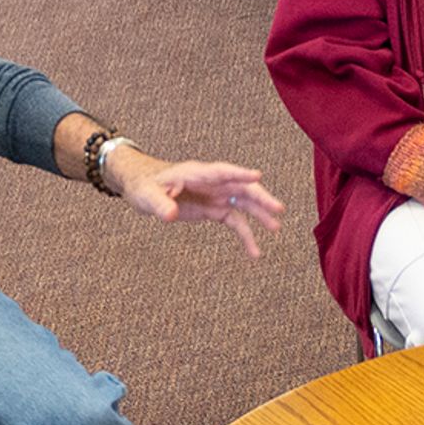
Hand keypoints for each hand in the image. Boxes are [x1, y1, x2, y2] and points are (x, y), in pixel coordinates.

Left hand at [108, 150, 284, 260]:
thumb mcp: (147, 196)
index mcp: (196, 174)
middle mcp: (211, 183)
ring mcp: (216, 196)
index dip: (239, 173)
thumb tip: (170, 215)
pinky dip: (246, 235)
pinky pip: (235, 222)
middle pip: (241, 187)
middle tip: (278, 209)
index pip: (221, 172)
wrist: (146, 189)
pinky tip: (254, 252)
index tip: (257, 176)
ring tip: (275, 228)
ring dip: (260, 214)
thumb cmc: (145, 187)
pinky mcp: (215, 210)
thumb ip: (160, 204)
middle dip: (259, 197)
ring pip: (243, 203)